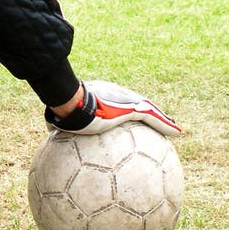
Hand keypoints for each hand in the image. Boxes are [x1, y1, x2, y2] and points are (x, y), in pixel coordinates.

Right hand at [46, 80, 181, 137]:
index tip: (133, 116)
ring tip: (174, 128)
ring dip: (163, 119)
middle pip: (139, 104)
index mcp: (103, 97)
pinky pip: (153, 119)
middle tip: (161, 121)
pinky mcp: (131, 110)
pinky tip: (177, 133)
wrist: (71, 102)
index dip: (130, 109)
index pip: (121, 104)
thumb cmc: (64, 110)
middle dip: (150, 112)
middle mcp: (117, 96)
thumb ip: (60, 122)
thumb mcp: (61, 117)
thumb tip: (52, 128)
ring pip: (150, 111)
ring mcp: (125, 102)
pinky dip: (166, 125)